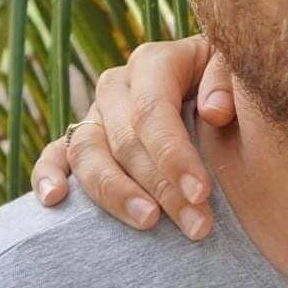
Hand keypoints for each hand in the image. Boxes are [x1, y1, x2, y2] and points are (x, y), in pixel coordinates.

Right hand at [30, 36, 235, 239]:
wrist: (217, 85)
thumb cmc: (230, 80)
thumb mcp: (238, 68)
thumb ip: (229, 81)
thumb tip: (213, 111)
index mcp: (155, 62)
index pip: (153, 110)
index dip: (174, 155)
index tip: (201, 193)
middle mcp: (119, 85)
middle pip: (126, 140)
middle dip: (162, 188)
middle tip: (196, 226)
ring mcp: (97, 111)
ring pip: (88, 152)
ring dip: (115, 193)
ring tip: (149, 222)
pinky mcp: (82, 136)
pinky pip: (55, 154)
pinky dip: (48, 175)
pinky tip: (55, 201)